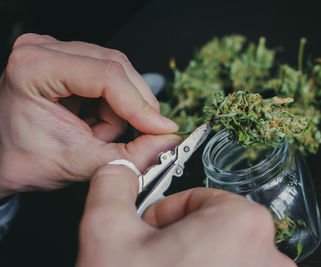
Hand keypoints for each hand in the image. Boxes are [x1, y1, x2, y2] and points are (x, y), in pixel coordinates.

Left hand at [0, 33, 178, 197]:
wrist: (3, 159)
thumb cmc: (23, 160)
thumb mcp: (80, 164)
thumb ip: (129, 156)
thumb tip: (167, 142)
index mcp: (34, 68)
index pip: (107, 75)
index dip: (140, 105)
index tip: (161, 128)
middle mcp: (42, 49)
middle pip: (116, 66)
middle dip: (135, 106)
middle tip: (143, 135)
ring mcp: (54, 50)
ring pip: (117, 71)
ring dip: (121, 109)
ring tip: (98, 135)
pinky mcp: (66, 58)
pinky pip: (108, 76)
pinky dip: (112, 105)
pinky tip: (95, 123)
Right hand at [76, 153, 295, 266]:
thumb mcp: (107, 233)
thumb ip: (113, 184)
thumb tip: (119, 166)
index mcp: (242, 223)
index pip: (199, 198)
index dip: (165, 216)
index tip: (149, 237)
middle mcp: (271, 257)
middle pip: (216, 228)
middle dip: (181, 241)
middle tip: (156, 264)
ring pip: (227, 256)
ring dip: (197, 264)